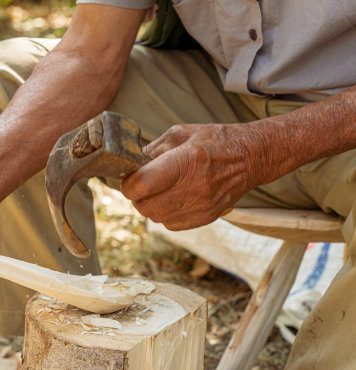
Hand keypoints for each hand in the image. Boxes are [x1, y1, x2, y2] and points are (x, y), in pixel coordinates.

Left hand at [121, 123, 261, 229]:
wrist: (251, 157)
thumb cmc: (214, 141)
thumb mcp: (181, 133)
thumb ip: (152, 150)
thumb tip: (130, 166)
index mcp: (187, 160)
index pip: (143, 185)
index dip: (129, 184)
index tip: (130, 178)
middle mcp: (196, 186)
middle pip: (146, 206)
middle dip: (137, 196)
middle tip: (142, 185)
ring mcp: (202, 205)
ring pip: (156, 217)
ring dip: (150, 206)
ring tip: (159, 190)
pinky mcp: (206, 217)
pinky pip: (170, 224)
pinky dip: (165, 213)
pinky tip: (173, 198)